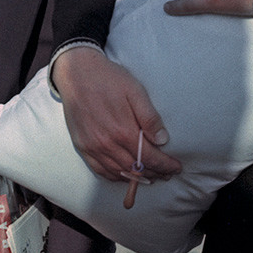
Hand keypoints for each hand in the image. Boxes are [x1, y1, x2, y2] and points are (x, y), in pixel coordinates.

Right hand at [53, 47, 180, 181]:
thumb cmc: (109, 79)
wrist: (77, 73)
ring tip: (150, 176)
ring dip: (137, 178)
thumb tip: (162, 140)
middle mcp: (107, 144)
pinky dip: (116, 176)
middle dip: (155, 173)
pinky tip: (125, 174)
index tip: (176, 167)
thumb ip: (149, 117)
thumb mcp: (135, 91)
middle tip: (166, 173)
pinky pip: (101, 170)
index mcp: (123, 131)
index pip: (150, 158)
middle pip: (136, 168)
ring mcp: (93, 148)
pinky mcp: (82, 147)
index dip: (165, 165)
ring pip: (119, 172)